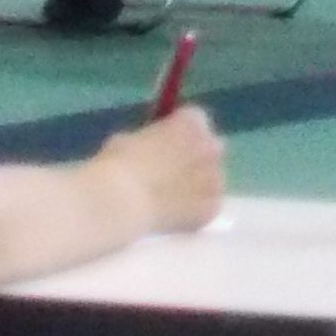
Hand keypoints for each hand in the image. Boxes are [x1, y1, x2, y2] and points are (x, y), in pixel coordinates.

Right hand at [96, 106, 229, 234]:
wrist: (123, 200)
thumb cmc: (119, 163)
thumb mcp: (129, 139)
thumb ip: (151, 139)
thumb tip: (151, 145)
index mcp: (192, 122)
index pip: (195, 119)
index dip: (180, 132)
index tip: (166, 142)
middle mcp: (212, 146)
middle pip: (209, 148)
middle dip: (194, 157)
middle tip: (170, 172)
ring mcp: (216, 177)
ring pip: (211, 179)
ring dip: (197, 185)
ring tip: (170, 199)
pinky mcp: (213, 206)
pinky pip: (208, 206)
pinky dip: (196, 210)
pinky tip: (174, 216)